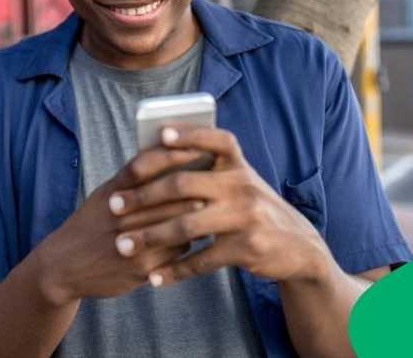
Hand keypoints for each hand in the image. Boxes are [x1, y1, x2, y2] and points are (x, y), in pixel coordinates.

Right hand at [33, 145, 206, 302]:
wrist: (62, 266)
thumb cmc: (89, 226)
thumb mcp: (102, 197)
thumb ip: (131, 182)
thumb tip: (170, 159)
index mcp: (110, 193)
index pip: (143, 166)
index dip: (171, 155)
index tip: (196, 149)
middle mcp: (119, 216)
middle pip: (168, 196)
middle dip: (195, 189)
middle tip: (217, 182)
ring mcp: (130, 243)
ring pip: (178, 225)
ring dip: (196, 217)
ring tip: (210, 209)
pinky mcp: (139, 268)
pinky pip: (176, 253)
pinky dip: (187, 244)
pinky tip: (191, 238)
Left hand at [108, 126, 332, 286]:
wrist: (299, 248)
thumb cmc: (251, 208)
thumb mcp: (239, 183)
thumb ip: (207, 171)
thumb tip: (156, 152)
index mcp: (238, 166)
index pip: (216, 140)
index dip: (190, 134)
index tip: (161, 135)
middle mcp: (243, 187)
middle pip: (183, 184)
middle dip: (142, 196)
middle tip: (112, 206)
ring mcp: (246, 218)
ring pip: (186, 225)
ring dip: (149, 237)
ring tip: (122, 245)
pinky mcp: (247, 248)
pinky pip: (202, 259)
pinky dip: (175, 270)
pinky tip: (154, 277)